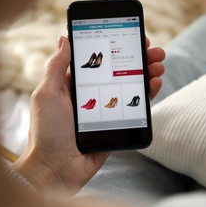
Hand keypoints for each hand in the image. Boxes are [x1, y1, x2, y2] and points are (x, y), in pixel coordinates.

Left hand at [12, 36, 164, 194]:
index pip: (102, 61)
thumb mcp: (47, 94)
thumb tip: (64, 38)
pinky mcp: (119, 123)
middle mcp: (94, 94)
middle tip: (155, 52)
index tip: (134, 37)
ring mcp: (108, 109)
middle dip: (140, 59)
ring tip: (159, 66)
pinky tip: (154, 84)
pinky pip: (136, 106)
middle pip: (122, 71)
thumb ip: (56, 67)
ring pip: (132, 87)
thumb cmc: (47, 132)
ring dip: (148, 73)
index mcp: (76, 85)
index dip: (118, 48)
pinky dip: (147, 94)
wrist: (57, 168)